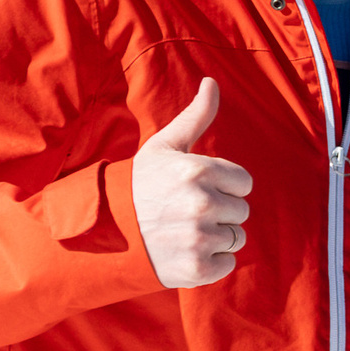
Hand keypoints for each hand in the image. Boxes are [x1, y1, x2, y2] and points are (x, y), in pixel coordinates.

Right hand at [133, 80, 255, 288]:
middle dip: (219, 211)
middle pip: (241, 211)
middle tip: (186, 212)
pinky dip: (210, 262)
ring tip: (182, 231)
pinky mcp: (197, 268)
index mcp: (199, 170)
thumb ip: (196, 116)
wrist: (105, 230)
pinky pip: (227, 264)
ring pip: (235, 238)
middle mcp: (202, 203)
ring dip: (215, 237)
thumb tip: (211, 82)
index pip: (244, 183)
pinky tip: (184, 251)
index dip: (224, 186)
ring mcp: (199, 237)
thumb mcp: (165, 146)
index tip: (196, 189)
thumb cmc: (140, 184)